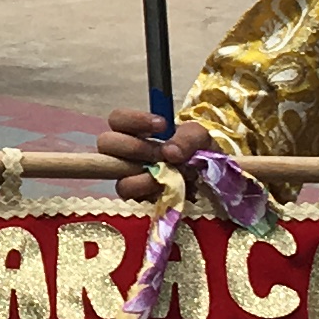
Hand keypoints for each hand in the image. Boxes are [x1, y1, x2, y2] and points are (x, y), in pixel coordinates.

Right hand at [97, 103, 224, 200]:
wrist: (212, 173)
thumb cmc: (198, 148)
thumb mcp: (200, 136)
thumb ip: (187, 138)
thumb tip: (170, 153)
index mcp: (135, 131)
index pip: (117, 119)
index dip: (134, 120)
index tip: (163, 126)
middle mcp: (124, 154)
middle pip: (107, 144)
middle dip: (136, 148)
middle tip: (163, 154)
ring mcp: (129, 178)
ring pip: (119, 180)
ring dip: (144, 178)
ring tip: (169, 176)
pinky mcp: (139, 199)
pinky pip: (135, 199)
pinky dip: (154, 195)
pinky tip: (171, 189)